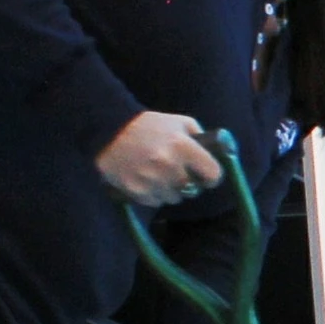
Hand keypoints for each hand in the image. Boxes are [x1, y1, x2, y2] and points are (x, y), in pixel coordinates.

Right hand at [96, 110, 221, 207]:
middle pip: (193, 189)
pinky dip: (154, 194)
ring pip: (174, 198)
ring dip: (171, 190)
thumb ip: (199, 136)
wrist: (108, 130)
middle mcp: (169, 166)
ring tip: (160, 174)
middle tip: (179, 173)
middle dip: (189, 183)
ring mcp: (152, 180)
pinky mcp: (136, 191)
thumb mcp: (179, 122)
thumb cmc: (148, 125)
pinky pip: (155, 201)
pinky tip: (146, 179)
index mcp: (182, 146)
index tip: (207, 175)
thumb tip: (216, 152)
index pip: (213, 174)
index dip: (212, 176)